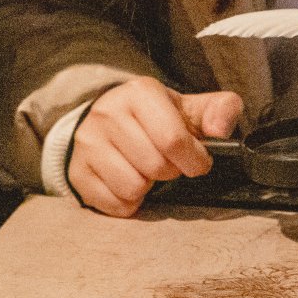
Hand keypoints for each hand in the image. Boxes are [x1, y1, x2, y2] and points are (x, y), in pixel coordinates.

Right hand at [70, 76, 241, 216]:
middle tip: (165, 161)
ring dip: (148, 186)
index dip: (194, 159)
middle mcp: (107, 113)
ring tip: (144, 168)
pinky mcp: (77, 171)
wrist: (108, 120)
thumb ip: (220, 110)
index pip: (173, 139)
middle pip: (155, 167)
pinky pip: (115, 205)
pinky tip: (128, 181)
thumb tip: (221, 130)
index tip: (197, 161)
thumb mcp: (190, 108)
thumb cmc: (157, 118)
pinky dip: (129, 202)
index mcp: (140, 92)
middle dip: (170, 171)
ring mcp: (87, 143)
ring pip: (133, 188)